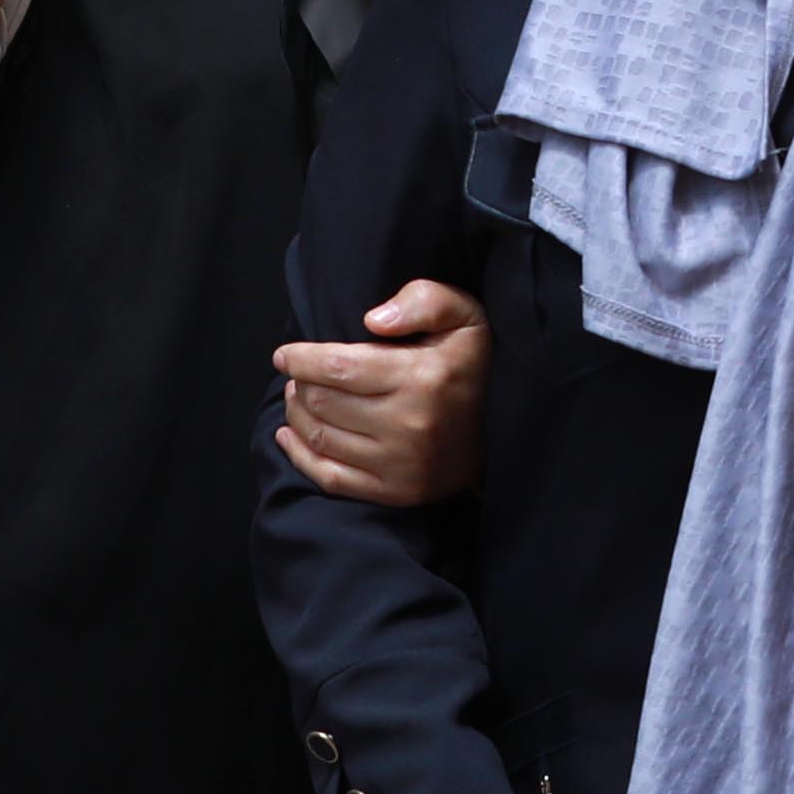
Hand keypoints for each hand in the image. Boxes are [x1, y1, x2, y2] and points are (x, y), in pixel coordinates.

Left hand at [275, 280, 491, 503]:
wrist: (508, 428)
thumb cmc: (473, 364)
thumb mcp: (464, 315)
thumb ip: (424, 300)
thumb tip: (372, 321)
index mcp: (422, 378)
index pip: (337, 366)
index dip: (300, 359)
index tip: (285, 355)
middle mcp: (410, 425)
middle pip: (322, 402)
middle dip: (300, 384)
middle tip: (299, 374)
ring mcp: (402, 465)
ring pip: (320, 437)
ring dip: (297, 414)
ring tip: (300, 397)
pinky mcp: (397, 492)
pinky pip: (330, 478)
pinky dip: (300, 457)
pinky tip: (289, 436)